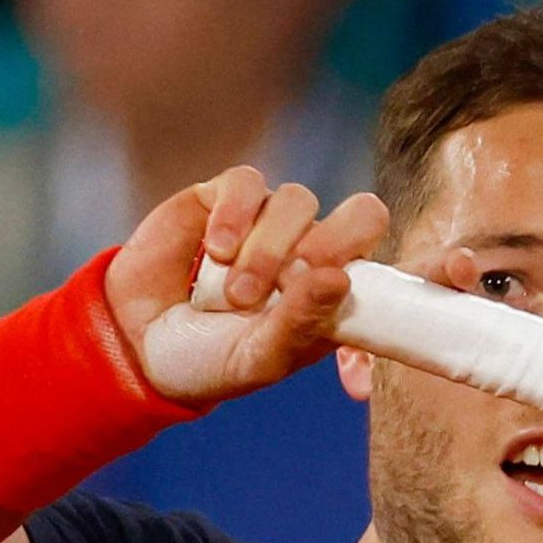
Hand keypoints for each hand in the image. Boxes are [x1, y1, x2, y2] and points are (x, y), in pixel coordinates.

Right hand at [104, 165, 389, 404]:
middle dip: (332, 243)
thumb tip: (340, 278)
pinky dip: (235, 216)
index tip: (387, 278)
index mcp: (337, 289)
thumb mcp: (261, 358)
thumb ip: (301, 323)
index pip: (395, 262)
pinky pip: (247, 183)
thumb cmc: (212, 360)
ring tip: (236, 295)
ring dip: (268, 248)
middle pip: (360, 213)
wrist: (137, 346)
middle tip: (292, 281)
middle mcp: (313, 248)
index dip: (405, 264)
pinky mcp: (224, 197)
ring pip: (297, 201)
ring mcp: (271, 220)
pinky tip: (216, 252)